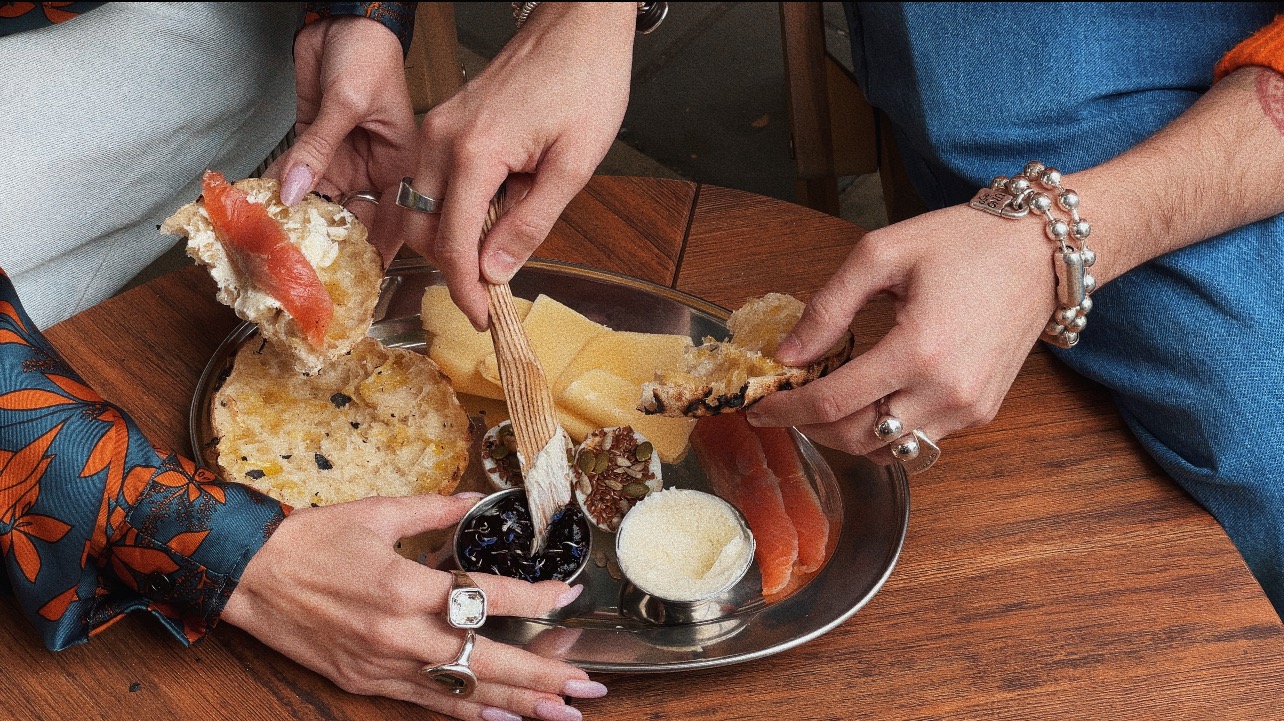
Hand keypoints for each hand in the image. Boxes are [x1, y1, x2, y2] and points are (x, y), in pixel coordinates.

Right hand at [221, 494, 604, 720]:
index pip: (487, 597)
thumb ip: (436, 508)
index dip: (534, 598)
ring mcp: (384, 666)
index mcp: (406, 585)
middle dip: (544, 675)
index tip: (568, 596)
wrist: (247, 575)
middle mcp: (400, 634)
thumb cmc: (311, 540)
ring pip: (464, 692)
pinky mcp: (368, 683)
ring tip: (564, 712)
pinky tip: (505, 719)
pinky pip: (430, 704)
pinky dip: (471, 713)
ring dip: (519, 704)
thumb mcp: (377, 512)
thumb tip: (478, 498)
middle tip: (589, 684)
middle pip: (487, 661)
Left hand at [267, 16, 417, 262]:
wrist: (345, 20)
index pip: (392, 218)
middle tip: (303, 260)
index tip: (354, 276)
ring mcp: (342, 157)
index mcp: (402, 165)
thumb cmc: (370, 55)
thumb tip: (296, 190)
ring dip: (296, 212)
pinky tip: (262, 201)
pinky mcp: (315, 144)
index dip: (375, 248)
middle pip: (351, 213)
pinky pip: (297, 172)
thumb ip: (318, 148)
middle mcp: (373, 168)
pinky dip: (278, 184)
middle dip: (327, 236)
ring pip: (318, 196)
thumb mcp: (348, 103)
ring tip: (275, 235)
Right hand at [398, 3, 635, 328]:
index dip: (466, 290)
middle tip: (490, 295)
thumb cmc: (585, 80)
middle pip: (423, 228)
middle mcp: (443, 138)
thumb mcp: (574, 165)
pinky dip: (451, 209)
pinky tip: (488, 217)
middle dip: (452, 267)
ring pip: (420, 205)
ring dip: (449, 238)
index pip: (454, 243)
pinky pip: (431, 180)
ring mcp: (438, 127)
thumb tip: (497, 271)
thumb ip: (531, 223)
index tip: (484, 317)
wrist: (578, 24)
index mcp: (474, 151)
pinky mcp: (445, 122)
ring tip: (494, 253)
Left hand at [746, 205, 1054, 463]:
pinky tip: (868, 403)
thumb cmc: (966, 241)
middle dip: (810, 428)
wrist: (1043, 250)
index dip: (787, 410)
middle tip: (786, 406)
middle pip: (856, 438)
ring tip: (822, 406)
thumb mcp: (881, 254)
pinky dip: (884, 433)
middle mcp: (947, 391)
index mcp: (918, 350)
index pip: (833, 403)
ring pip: (887, 451)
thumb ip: (827, 307)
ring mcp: (968, 409)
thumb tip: (788, 355)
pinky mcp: (981, 413)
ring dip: (846, 436)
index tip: (759, 408)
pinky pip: (918, 442)